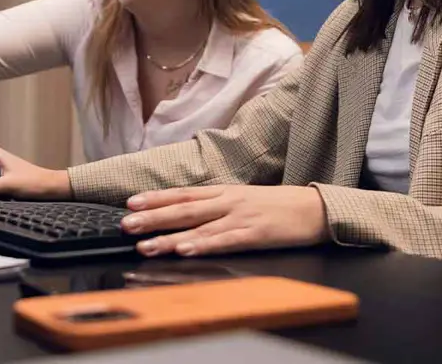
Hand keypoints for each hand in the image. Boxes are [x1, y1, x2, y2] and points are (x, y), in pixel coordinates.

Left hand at [119, 185, 326, 257]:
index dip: (156, 198)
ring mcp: (240, 217)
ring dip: (169, 236)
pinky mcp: (255, 234)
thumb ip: (218, 204)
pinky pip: (224, 241)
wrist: (315, 208)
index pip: (183, 193)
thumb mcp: (245, 197)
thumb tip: (189, 210)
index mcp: (225, 191)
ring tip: (145, 245)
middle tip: (127, 224)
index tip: (131, 203)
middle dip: (153, 217)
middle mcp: (228, 201)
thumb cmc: (279, 205)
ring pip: (198, 227)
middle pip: (184, 209)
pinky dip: (203, 245)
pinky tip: (186, 249)